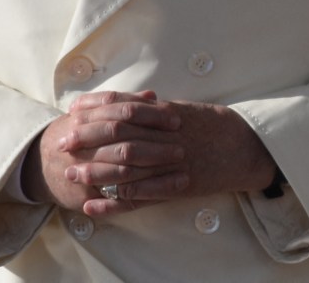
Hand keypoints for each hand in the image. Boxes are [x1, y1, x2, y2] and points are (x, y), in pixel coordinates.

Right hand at [21, 90, 184, 214]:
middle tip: (180, 142)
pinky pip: (119, 198)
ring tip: (181, 166)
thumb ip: (121, 104)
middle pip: (123, 139)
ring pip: (123, 169)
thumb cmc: (73, 136)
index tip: (174, 116)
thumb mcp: (91, 113)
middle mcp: (82, 142)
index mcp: (84, 117)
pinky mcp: (88, 195)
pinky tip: (166, 194)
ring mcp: (84, 169)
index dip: (148, 113)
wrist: (38, 166)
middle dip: (154, 142)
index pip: (120, 110)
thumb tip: (152, 95)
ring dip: (154, 169)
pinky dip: (143, 195)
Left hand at [62, 91, 276, 215]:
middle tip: (62, 143)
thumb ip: (151, 107)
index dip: (94, 109)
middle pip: (118, 135)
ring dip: (95, 171)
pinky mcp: (176, 187)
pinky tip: (94, 206)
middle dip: (87, 138)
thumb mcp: (181, 107)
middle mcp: (164, 135)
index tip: (72, 112)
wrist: (246, 145)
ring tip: (71, 174)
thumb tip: (122, 102)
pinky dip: (115, 204)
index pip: (121, 106)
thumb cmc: (212, 124)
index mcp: (163, 112)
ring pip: (125, 167)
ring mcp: (170, 162)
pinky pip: (141, 198)